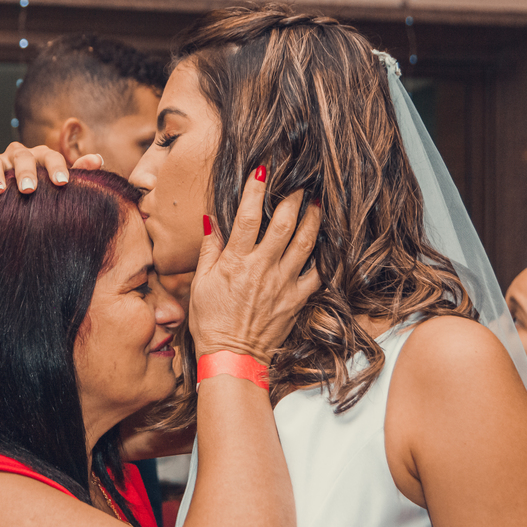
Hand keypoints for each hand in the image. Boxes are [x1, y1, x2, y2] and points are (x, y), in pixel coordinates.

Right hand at [0, 143, 102, 203]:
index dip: (57, 168)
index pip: (50, 156)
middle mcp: (17, 156)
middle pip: (21, 158)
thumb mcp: (63, 181)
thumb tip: (97, 159)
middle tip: (29, 190)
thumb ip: (80, 171)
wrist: (21, 195)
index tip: (63, 183)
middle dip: (24, 172)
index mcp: (40, 156)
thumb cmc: (47, 188)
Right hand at [189, 170, 321, 363]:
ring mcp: (283, 283)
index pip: (248, 217)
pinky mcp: (296, 299)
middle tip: (301, 183)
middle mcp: (262, 268)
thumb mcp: (200, 284)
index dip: (256, 190)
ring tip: (318, 204)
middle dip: (294, 199)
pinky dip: (323, 257)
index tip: (263, 169)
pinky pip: (316, 274)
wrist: (232, 357)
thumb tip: (211, 220)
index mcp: (236, 262)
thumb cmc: (211, 321)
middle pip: (284, 224)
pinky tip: (327, 243)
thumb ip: (209, 250)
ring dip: (313, 219)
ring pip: (305, 243)